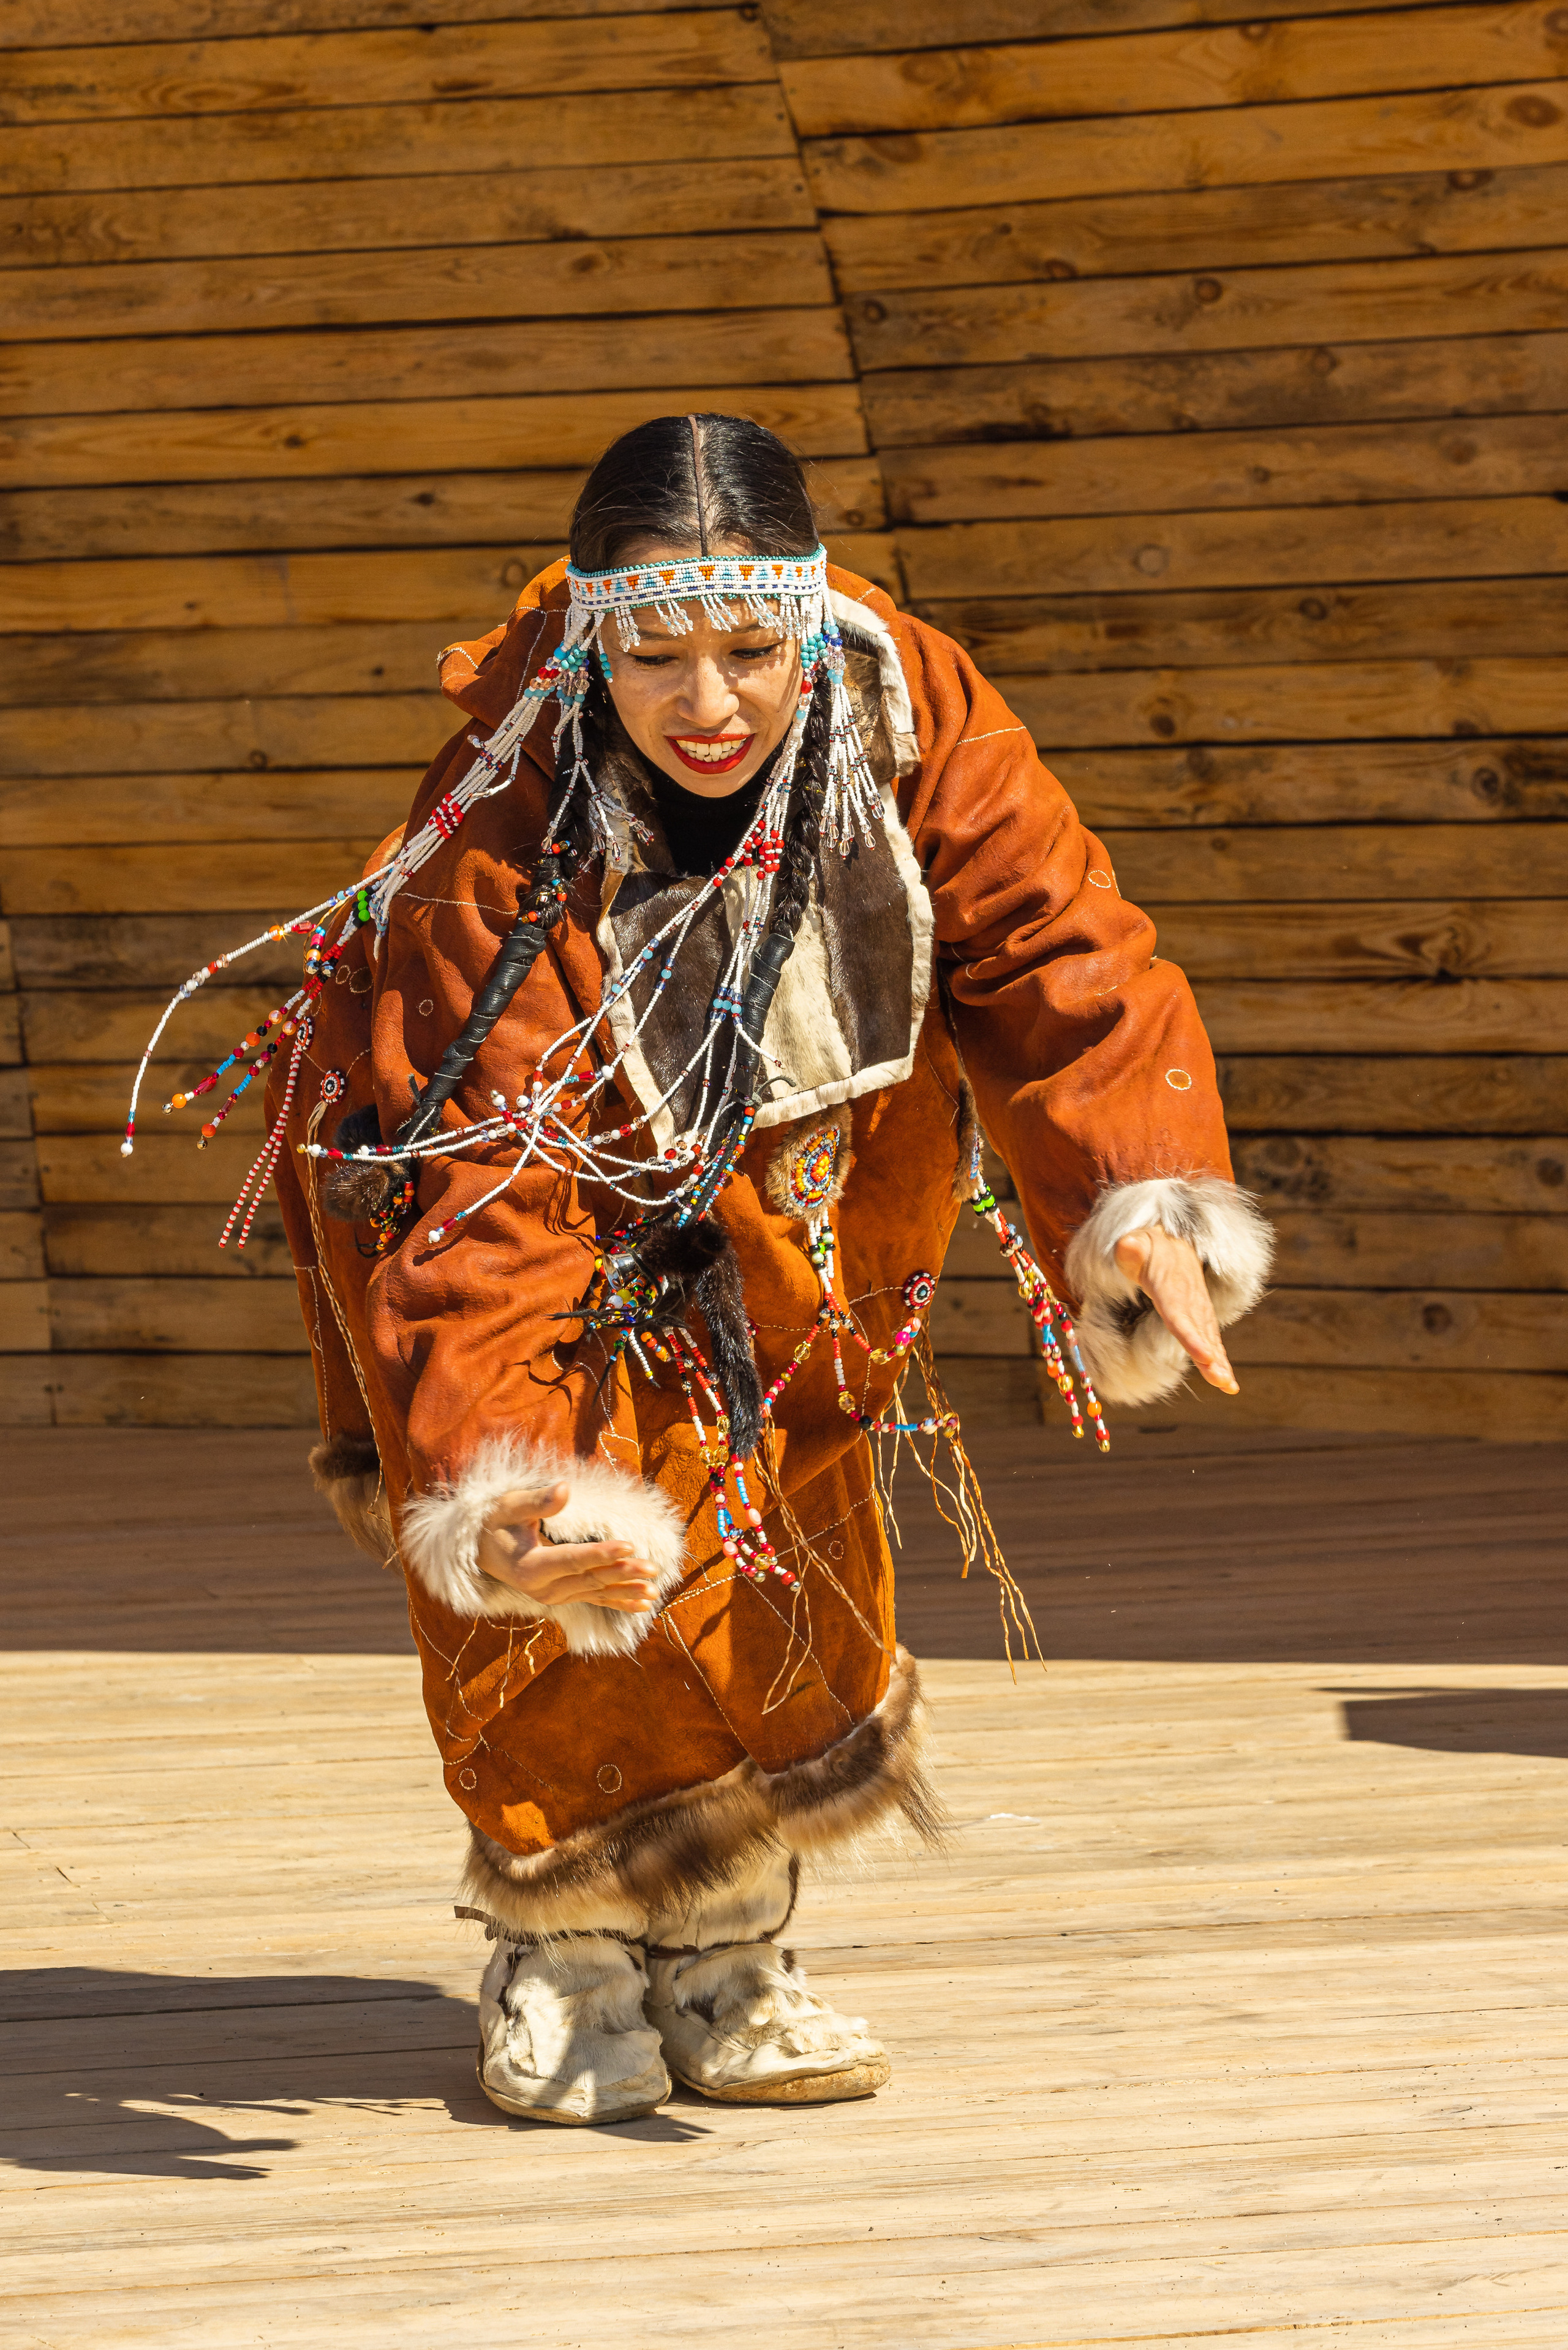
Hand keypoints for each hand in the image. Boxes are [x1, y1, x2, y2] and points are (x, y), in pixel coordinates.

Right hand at [476, 1482, 659, 1613]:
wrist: (480, 1549)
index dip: (601, 1554)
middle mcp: (543, 1588)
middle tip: (652, 1568)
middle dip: (623, 1573)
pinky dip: (619, 1602)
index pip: (572, 1560)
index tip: (629, 1546)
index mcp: (530, 1567)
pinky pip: (594, 1600)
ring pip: (595, 1592)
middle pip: (589, 1579)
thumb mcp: (510, 1506)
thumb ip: (537, 1501)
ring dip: (626, 1591)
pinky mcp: (562, 1596)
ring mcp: (553, 1596)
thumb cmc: (497, 1521)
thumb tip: (564, 1488)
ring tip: (654, 1590)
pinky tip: (644, 1605)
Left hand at [1112, 1226, 1238, 1394]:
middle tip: (1221, 1380)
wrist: (1172, 1242)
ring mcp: (1198, 1310)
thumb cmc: (1147, 1247)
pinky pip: (1212, 1341)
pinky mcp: (1201, 1318)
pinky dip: (1220, 1361)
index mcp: (1170, 1288)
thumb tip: (1127, 1246)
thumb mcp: (1135, 1244)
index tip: (1205, 1356)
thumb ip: (1130, 1248)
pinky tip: (1227, 1383)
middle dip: (1211, 1358)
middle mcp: (1189, 1301)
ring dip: (1219, 1364)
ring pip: (1210, 1340)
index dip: (1192, 1337)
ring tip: (1228, 1386)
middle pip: (1200, 1334)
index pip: (1180, 1315)